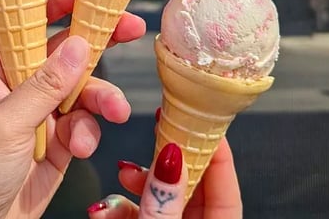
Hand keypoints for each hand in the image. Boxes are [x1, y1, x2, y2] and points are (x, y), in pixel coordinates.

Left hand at [0, 0, 146, 218]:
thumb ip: (46, 85)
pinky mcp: (55, 142)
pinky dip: (87, 133)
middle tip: (132, 29)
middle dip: (98, 43)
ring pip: (81, 90)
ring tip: (114, 112)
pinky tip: (78, 147)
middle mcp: (17, 84)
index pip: (25, 21)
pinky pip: (83, 125)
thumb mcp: (5, 123)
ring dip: (101, 98)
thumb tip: (80, 44)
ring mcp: (38, 113)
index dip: (57, 2)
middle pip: (63, 51)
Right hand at [87, 138, 241, 217]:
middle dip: (163, 161)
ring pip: (159, 201)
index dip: (213, 147)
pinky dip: (120, 210)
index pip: (224, 183)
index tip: (198, 118)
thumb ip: (163, 202)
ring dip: (136, 185)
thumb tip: (170, 158)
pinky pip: (139, 217)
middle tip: (156, 133)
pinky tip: (104, 210)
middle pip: (188, 187)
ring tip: (122, 173)